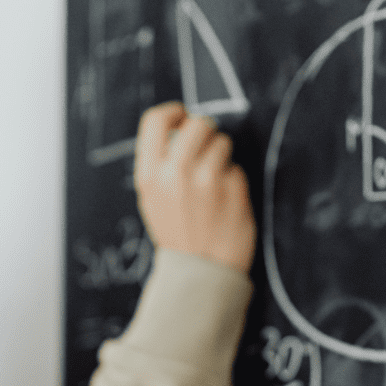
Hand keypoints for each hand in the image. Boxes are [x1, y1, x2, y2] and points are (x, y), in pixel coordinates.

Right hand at [134, 103, 255, 274]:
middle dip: (206, 132)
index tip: (183, 116)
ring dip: (222, 157)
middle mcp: (175, 173)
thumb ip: (161, 165)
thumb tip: (179, 129)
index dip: (173, 113)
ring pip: (222, 142)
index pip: (156, 120)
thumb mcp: (153, 200)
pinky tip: (225, 202)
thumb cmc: (179, 235)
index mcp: (150, 176)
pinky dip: (234, 180)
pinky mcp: (233, 188)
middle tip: (207, 148)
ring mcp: (206, 179)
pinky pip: (236, 168)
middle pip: (197, 123)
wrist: (201, 272)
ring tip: (215, 183)